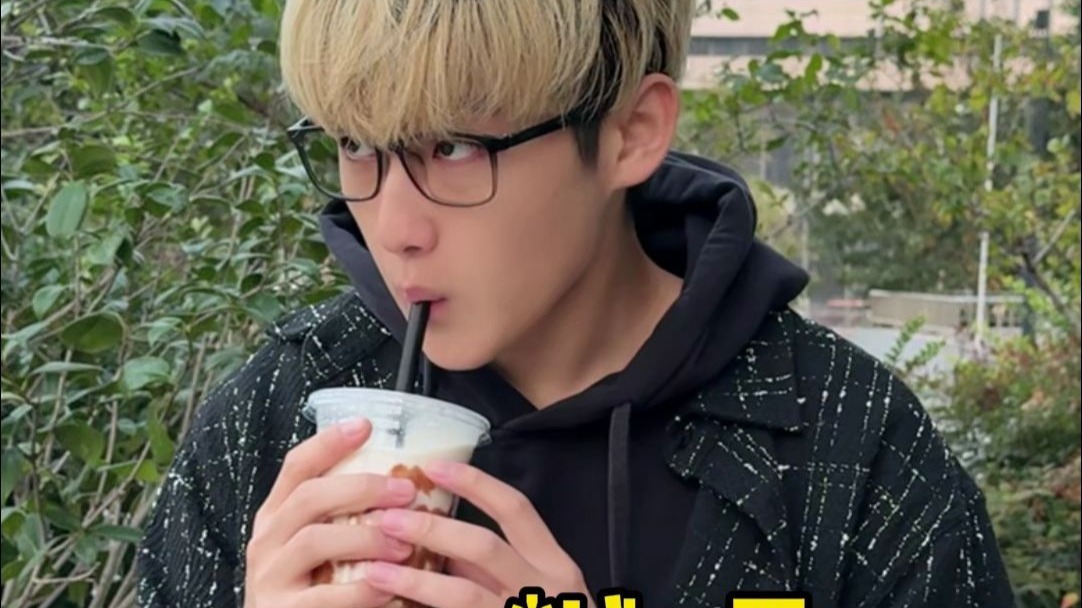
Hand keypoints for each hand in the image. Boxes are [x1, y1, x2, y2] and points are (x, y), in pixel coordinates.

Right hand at [244, 419, 419, 607]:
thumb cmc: (313, 587)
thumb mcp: (322, 544)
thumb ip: (345, 516)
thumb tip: (403, 481)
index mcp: (277, 516)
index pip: (296, 466)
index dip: (328, 442)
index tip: (365, 425)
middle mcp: (267, 541)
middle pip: (309, 496)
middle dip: (362, 488)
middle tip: (407, 490)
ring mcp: (270, 577)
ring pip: (315, 540)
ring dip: (368, 538)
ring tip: (405, 545)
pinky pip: (325, 596)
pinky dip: (363, 590)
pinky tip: (391, 588)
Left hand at [361, 461, 594, 607]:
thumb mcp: (539, 588)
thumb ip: (495, 566)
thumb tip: (440, 536)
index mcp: (554, 565)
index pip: (516, 510)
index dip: (475, 484)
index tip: (434, 467)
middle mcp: (542, 591)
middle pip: (484, 548)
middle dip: (432, 530)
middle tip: (389, 519)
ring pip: (464, 596)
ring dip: (416, 582)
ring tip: (375, 571)